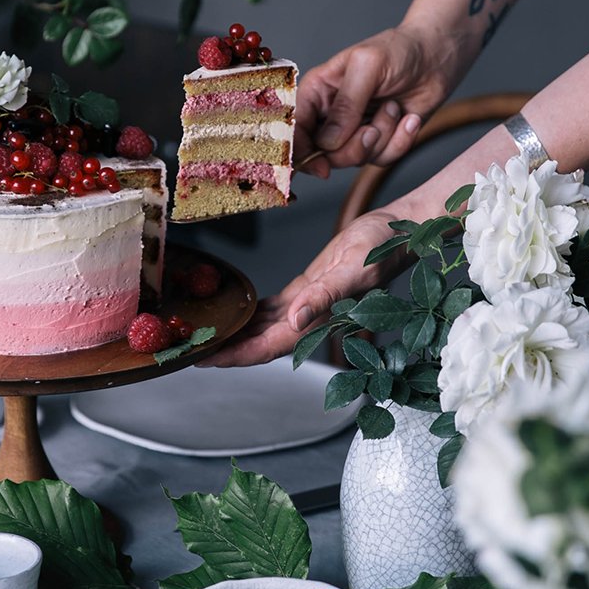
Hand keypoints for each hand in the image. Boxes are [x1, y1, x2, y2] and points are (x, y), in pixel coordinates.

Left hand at [207, 209, 404, 366]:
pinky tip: (236, 312)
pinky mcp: (309, 288)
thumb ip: (325, 296)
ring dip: (237, 334)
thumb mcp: (353, 269)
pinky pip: (275, 309)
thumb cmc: (382, 247)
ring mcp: (308, 304)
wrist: (398, 229)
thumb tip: (294, 321)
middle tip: (190, 350)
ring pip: (265, 328)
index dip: (237, 356)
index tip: (205, 359)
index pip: (269, 346)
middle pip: (261, 342)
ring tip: (205, 335)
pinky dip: (253, 314)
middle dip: (228, 350)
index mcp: (319, 319)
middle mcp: (310, 318)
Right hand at [293, 24, 452, 176]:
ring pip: (354, 158)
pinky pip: (382, 158)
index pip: (294, 129)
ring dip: (382, 136)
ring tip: (393, 108)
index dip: (300, 152)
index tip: (320, 165)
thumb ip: (346, 103)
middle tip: (371, 130)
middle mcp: (330, 115)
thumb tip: (328, 142)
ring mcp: (354, 131)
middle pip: (323, 154)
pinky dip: (400, 141)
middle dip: (352, 147)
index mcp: (316, 92)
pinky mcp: (379, 141)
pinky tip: (408, 119)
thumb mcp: (368, 66)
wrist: (436, 58)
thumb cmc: (399, 50)